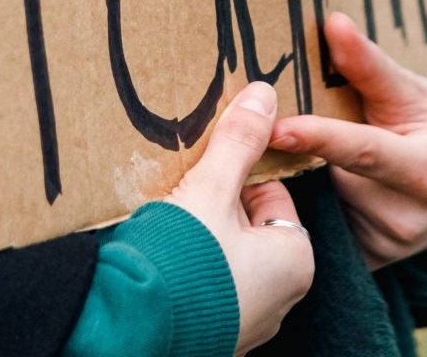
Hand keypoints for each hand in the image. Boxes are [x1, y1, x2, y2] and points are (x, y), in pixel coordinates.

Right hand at [161, 81, 313, 353]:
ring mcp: (246, 322)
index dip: (233, 178)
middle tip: (182, 204)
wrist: (131, 328)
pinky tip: (162, 263)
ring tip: (167, 232)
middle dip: (213, 210)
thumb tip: (263, 94)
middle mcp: (281, 298)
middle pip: (247, 227)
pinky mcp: (214, 335)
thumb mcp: (211, 189)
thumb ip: (238, 142)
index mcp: (295, 261)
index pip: (271, 196)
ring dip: (197, 241)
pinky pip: (206, 289)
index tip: (204, 176)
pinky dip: (186, 273)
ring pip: (225, 258)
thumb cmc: (182, 262)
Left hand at [269, 13, 426, 269]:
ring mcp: (390, 245)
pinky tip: (307, 181)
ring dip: (303, 175)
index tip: (277, 127)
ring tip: (298, 150)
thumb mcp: (416, 90)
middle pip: (337, 175)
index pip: (366, 151)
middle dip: (302, 149)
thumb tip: (332, 22)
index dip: (321, 138)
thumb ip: (370, 65)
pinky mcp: (372, 260)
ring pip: (325, 201)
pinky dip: (311, 201)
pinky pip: (326, 228)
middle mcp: (411, 216)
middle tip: (266, 121)